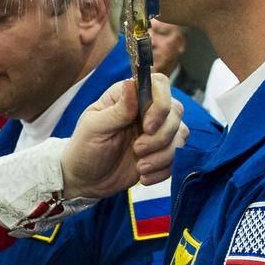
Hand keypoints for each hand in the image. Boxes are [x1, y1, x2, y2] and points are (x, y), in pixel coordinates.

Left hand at [62, 73, 185, 197]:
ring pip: (180, 134)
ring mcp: (156, 131)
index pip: (159, 84)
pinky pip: (178, 156)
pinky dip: (163, 169)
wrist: (86, 179)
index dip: (161, 104)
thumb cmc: (84, 148)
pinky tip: (143, 176)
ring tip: (140, 167)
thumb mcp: (94, 128)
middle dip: (161, 136)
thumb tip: (131, 84)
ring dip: (163, 155)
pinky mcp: (161, 151)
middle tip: (137, 149)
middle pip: (175, 110)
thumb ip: (117, 110)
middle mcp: (146, 110)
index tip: (147, 127)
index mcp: (128, 97)